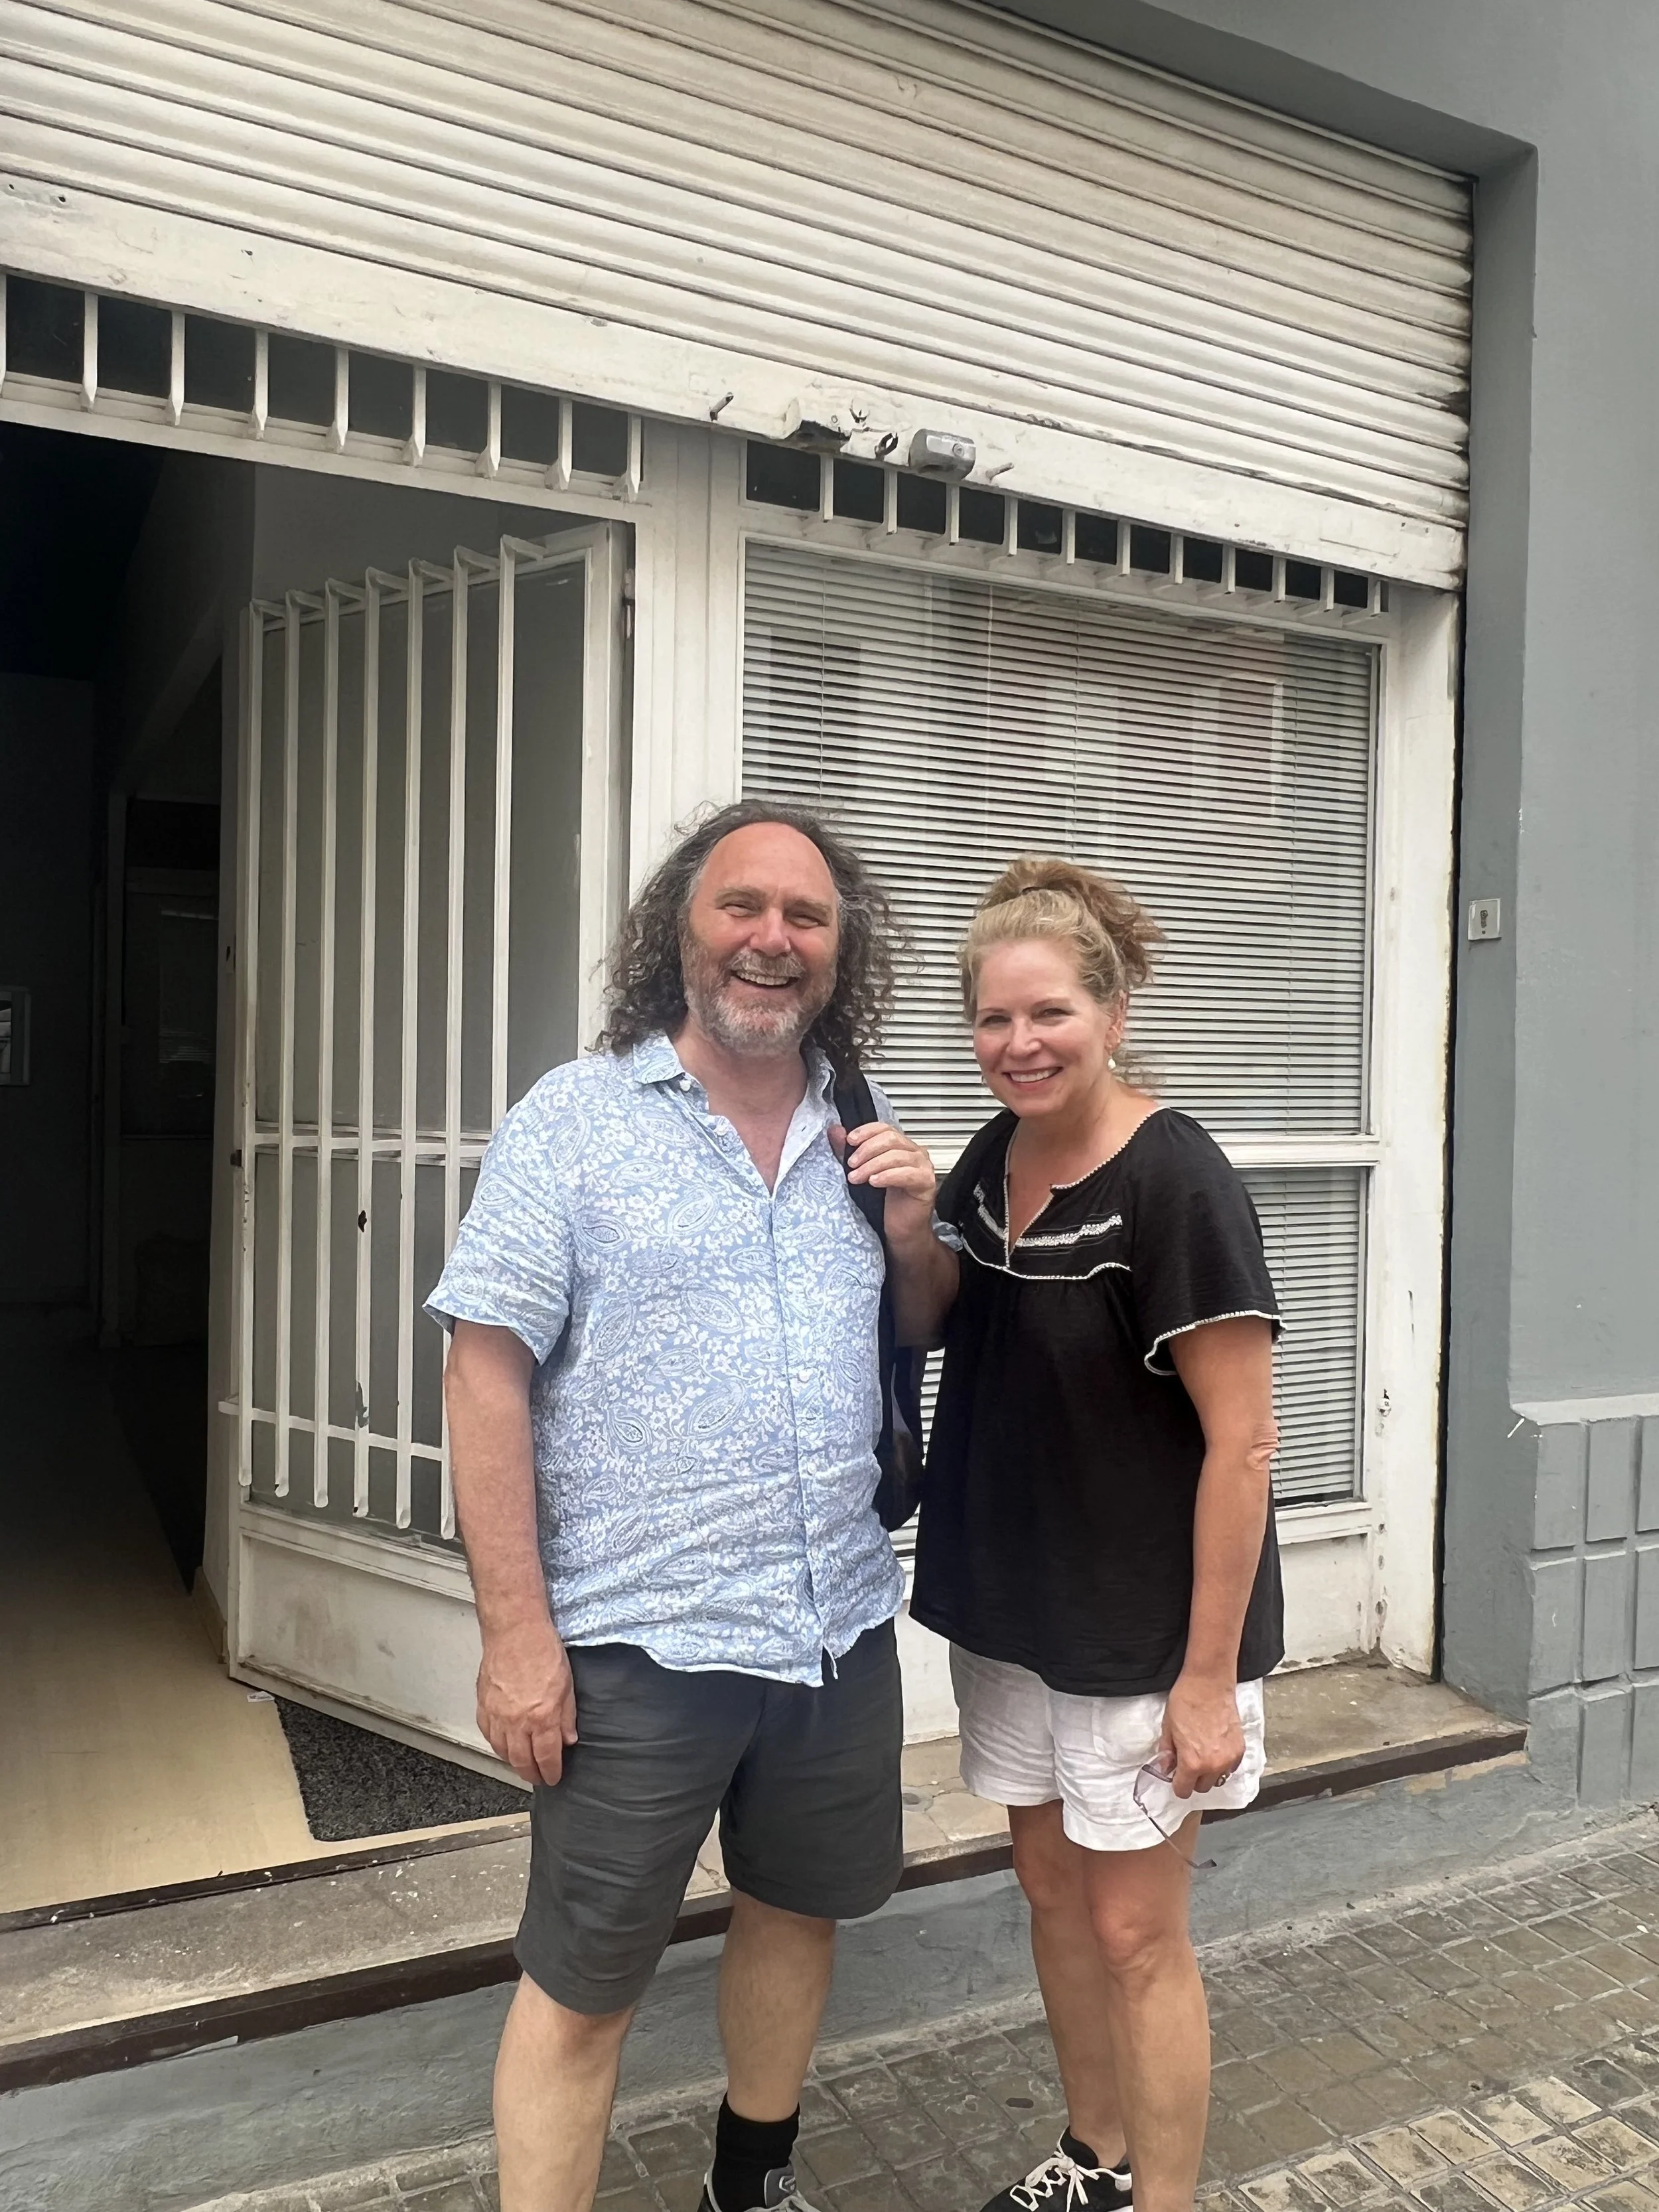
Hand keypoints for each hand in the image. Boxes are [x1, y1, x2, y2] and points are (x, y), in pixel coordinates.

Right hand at [476, 1616, 577, 1786]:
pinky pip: (488, 1734)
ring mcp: (497, 1714)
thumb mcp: (567, 1684)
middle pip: (522, 1761)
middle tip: (538, 1777)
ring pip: (502, 1751)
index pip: (546, 1757)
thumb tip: (568, 1739)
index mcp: (542, 1716)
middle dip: (531, 1773)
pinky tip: (503, 1744)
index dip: (551, 1772)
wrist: (515, 1629)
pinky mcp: (483, 1705)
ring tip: (522, 1764)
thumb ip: (567, 1716)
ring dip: (513, 1762)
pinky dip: (496, 1744)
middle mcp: (516, 1721)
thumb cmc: (541, 1649)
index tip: (553, 1777)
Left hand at [834, 1120, 938, 1244]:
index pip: (885, 1128)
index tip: (850, 1140)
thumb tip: (836, 1132)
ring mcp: (923, 1167)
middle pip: (890, 1139)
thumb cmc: (887, 1205)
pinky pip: (906, 1173)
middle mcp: (915, 1153)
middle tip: (851, 1164)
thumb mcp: (864, 1174)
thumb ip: (851, 1153)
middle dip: (866, 1150)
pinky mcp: (926, 1183)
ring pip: (896, 1155)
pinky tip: (874, 1182)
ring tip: (857, 1177)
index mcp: (902, 1147)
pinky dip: (887, 1176)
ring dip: (872, 1165)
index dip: (866, 1131)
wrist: (903, 1231)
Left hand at [1160, 1672, 1244, 1798]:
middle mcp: (1213, 1765)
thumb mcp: (1168, 1727)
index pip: (1184, 1790)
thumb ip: (1167, 1753)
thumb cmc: (1186, 1701)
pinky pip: (1231, 1767)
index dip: (1177, 1784)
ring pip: (1218, 1779)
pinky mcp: (1240, 1748)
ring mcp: (1229, 1758)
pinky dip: (1223, 1763)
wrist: (1208, 1683)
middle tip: (1188, 1762)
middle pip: (1202, 1788)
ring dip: (1209, 1773)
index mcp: (1192, 1763)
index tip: (1176, 1776)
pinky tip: (1215, 1748)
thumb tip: (1166, 1768)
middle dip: (1193, 1779)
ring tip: (1203, 1755)